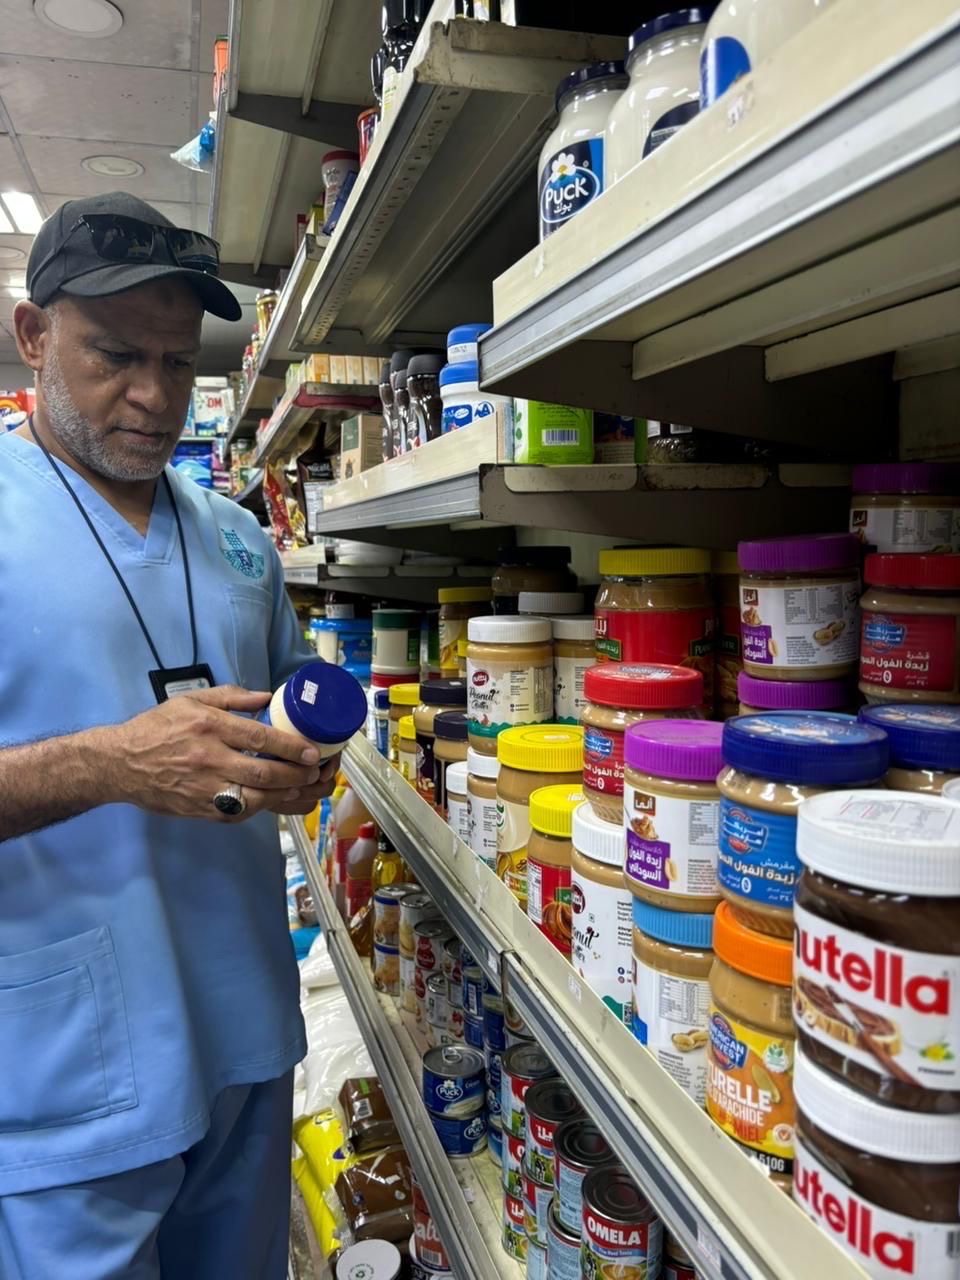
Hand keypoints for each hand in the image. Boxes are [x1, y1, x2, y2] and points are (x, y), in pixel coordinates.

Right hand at [95, 685, 325, 821]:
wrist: (118, 764)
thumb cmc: (156, 728)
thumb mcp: (190, 701)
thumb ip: (230, 697)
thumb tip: (267, 697)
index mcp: (209, 727)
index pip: (259, 739)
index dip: (291, 748)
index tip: (312, 751)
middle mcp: (209, 759)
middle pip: (264, 773)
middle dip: (297, 775)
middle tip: (316, 772)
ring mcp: (204, 789)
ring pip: (256, 799)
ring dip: (285, 796)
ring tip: (304, 788)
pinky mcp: (199, 810)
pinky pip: (239, 813)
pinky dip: (262, 809)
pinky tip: (276, 801)